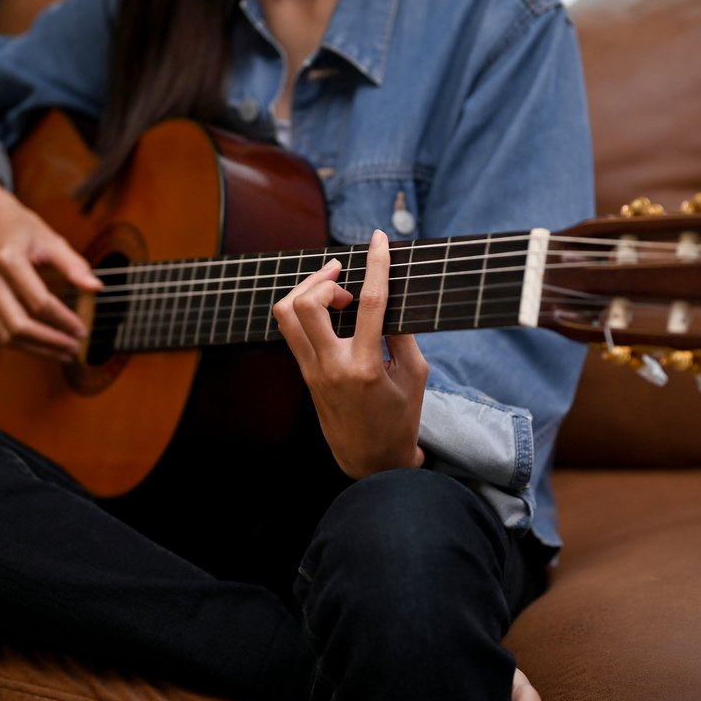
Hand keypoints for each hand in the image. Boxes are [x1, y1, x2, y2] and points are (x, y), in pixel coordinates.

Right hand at [0, 167, 101, 360]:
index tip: (82, 330)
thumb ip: (74, 265)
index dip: (63, 320)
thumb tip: (97, 288)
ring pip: (4, 336)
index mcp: (8, 259)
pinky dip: (19, 346)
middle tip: (73, 348)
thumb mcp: (51, 239)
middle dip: (49, 341)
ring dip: (35, 350)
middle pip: (18, 324)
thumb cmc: (21, 229)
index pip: (38, 301)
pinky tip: (41, 348)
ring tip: (62, 353)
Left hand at [272, 229, 427, 477]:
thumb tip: (390, 293)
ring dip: (306, 290)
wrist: (371, 461)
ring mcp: (312, 371)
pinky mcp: (304, 375)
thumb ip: (402, 332)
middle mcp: (331, 366)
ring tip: (334, 292)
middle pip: (306, 304)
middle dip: (323, 279)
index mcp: (365, 366)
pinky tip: (328, 310)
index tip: (379, 238)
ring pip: (286, 315)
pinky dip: (305, 309)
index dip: (375, 264)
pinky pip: (292, 330)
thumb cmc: (400, 419)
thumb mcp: (414, 375)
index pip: (369, 303)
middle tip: (344, 278)